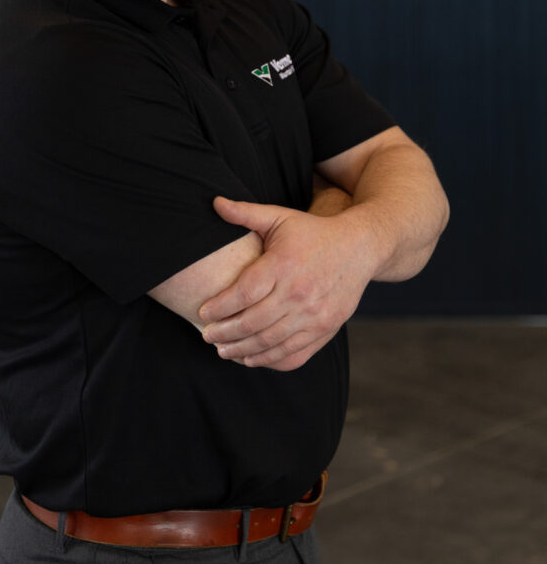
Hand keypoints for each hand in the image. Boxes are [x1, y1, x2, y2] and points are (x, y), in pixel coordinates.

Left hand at [199, 196, 372, 370]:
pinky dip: (269, 360)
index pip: (243, 293)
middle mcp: (299, 293)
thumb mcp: (280, 217)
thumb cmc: (313, 232)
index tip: (203, 313)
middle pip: (253, 323)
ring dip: (242, 350)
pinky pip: (293, 355)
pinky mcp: (325, 330)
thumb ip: (246, 213)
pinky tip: (251, 358)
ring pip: (270, 342)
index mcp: (283, 265)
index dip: (220, 307)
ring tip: (222, 350)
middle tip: (207, 335)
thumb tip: (215, 203)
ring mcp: (314, 315)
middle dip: (224, 333)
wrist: (360, 248)